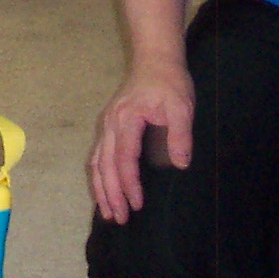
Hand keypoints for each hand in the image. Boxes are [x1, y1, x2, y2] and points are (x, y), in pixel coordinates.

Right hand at [88, 56, 192, 223]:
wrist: (154, 58)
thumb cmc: (169, 81)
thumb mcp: (182, 105)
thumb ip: (180, 134)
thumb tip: (180, 163)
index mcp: (126, 119)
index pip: (124, 158)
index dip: (129, 183)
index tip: (137, 204)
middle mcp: (110, 124)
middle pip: (105, 165)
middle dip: (111, 194)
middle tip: (119, 219)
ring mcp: (106, 124)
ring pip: (97, 162)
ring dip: (101, 189)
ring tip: (107, 213)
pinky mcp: (109, 125)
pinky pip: (98, 155)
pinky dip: (99, 176)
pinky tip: (104, 190)